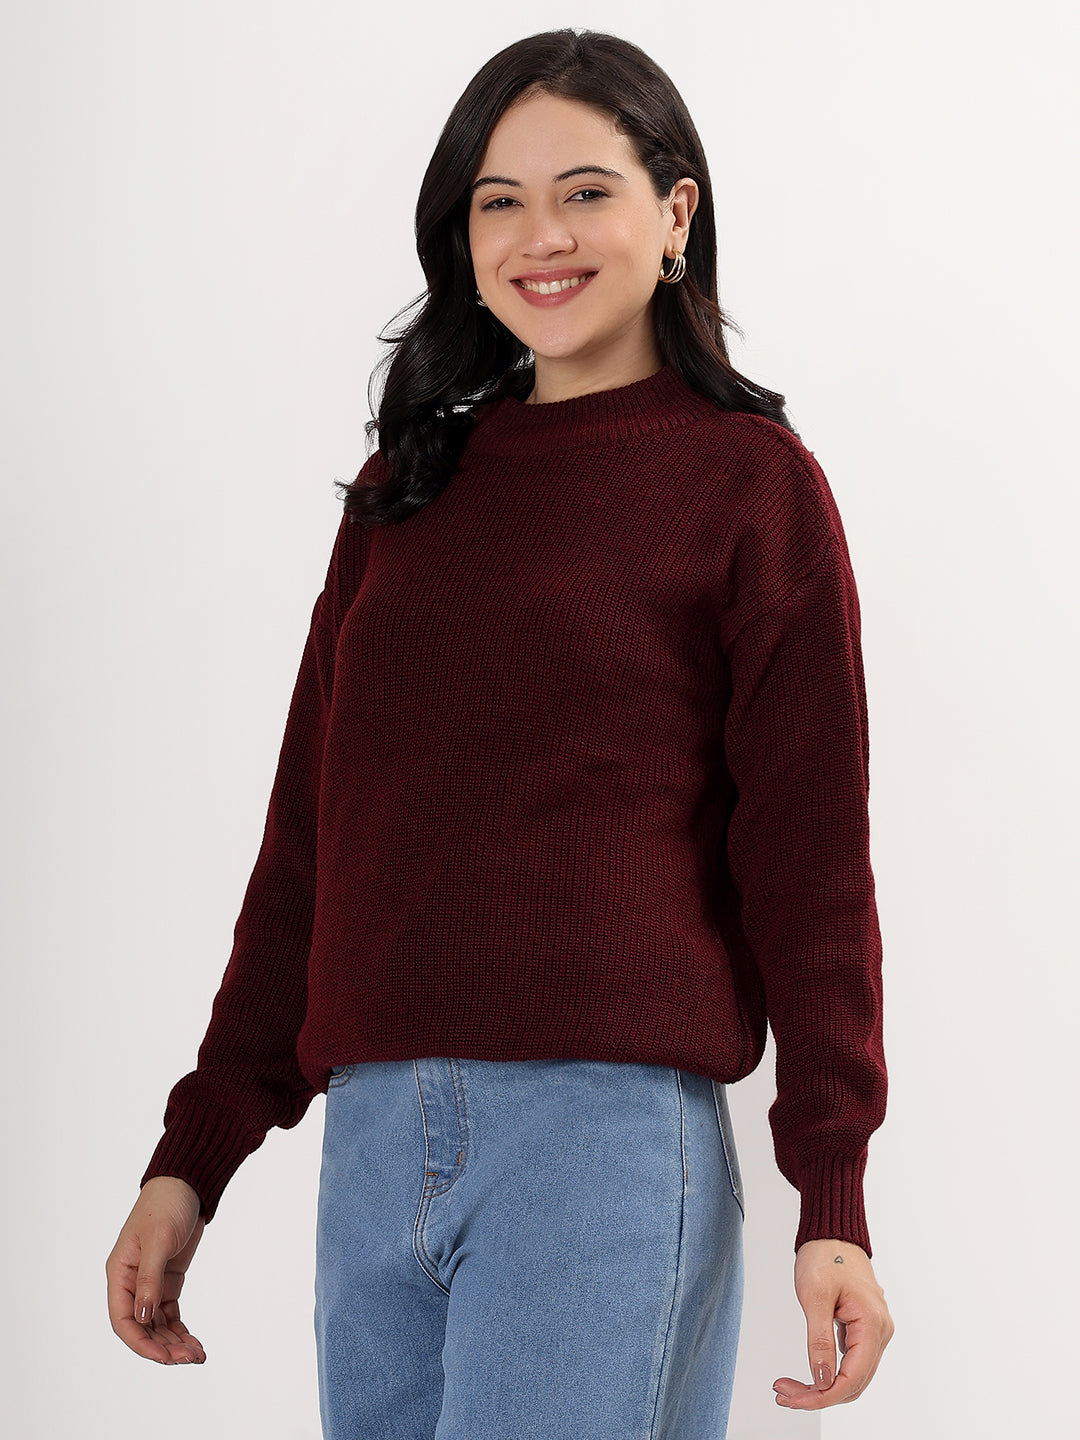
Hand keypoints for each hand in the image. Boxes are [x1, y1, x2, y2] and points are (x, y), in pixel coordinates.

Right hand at [106, 1176, 206, 1364]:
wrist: (186, 1184)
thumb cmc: (166, 1205)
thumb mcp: (159, 1240)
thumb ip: (150, 1278)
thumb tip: (144, 1317)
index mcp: (119, 1273)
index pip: (122, 1319)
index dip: (141, 1343)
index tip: (164, 1356)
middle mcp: (131, 1283)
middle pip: (142, 1327)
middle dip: (164, 1346)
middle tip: (190, 1358)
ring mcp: (150, 1284)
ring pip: (157, 1325)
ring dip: (174, 1342)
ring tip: (197, 1355)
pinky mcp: (168, 1282)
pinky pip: (170, 1315)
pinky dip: (180, 1329)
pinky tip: (195, 1343)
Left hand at [773, 1237, 893, 1408]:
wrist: (832, 1233)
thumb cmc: (825, 1256)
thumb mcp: (815, 1297)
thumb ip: (820, 1341)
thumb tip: (822, 1380)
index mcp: (872, 1325)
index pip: (851, 1379)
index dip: (822, 1396)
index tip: (793, 1397)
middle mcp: (880, 1332)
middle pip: (853, 1382)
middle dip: (818, 1395)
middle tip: (784, 1394)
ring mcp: (874, 1331)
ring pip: (852, 1375)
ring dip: (823, 1386)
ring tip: (790, 1387)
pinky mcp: (863, 1329)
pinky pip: (850, 1361)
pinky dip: (829, 1371)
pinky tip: (807, 1373)